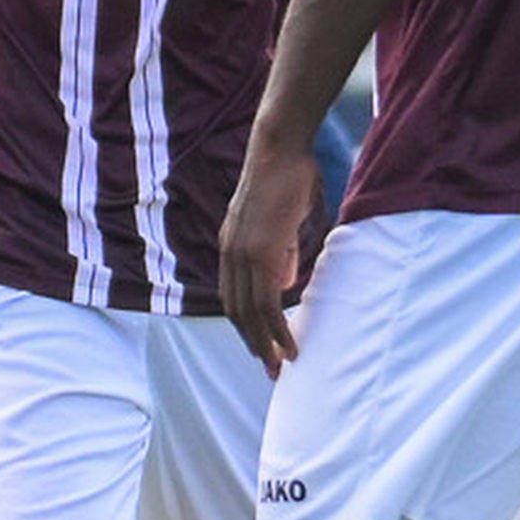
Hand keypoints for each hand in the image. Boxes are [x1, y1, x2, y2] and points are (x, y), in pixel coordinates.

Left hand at [217, 127, 321, 372]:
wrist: (279, 150)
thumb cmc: (287, 178)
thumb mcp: (282, 221)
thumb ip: (282, 251)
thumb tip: (286, 278)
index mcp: (230, 246)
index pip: (232, 296)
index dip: (244, 323)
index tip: (259, 345)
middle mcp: (230, 254)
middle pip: (237, 311)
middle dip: (253, 343)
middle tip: (269, 369)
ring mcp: (243, 255)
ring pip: (251, 313)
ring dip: (266, 344)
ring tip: (280, 366)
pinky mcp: (261, 253)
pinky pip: (267, 303)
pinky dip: (277, 329)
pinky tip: (288, 346)